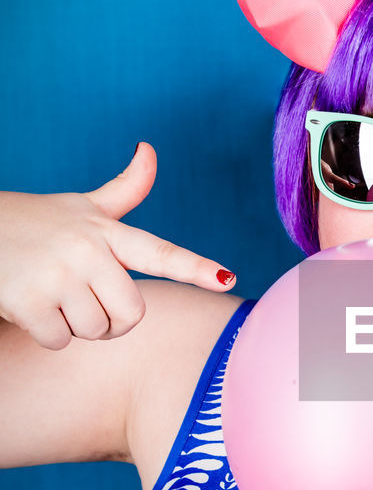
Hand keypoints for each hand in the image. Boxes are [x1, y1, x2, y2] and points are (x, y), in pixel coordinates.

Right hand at [0, 142, 235, 350]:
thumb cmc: (34, 224)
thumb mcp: (80, 206)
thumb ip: (124, 189)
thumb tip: (149, 149)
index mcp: (107, 231)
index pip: (160, 252)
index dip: (195, 267)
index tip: (226, 278)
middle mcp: (88, 250)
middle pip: (132, 314)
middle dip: (112, 321)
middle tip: (86, 302)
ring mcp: (59, 275)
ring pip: (95, 331)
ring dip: (76, 326)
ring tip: (53, 296)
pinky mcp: (30, 301)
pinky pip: (61, 340)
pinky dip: (47, 333)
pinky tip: (30, 305)